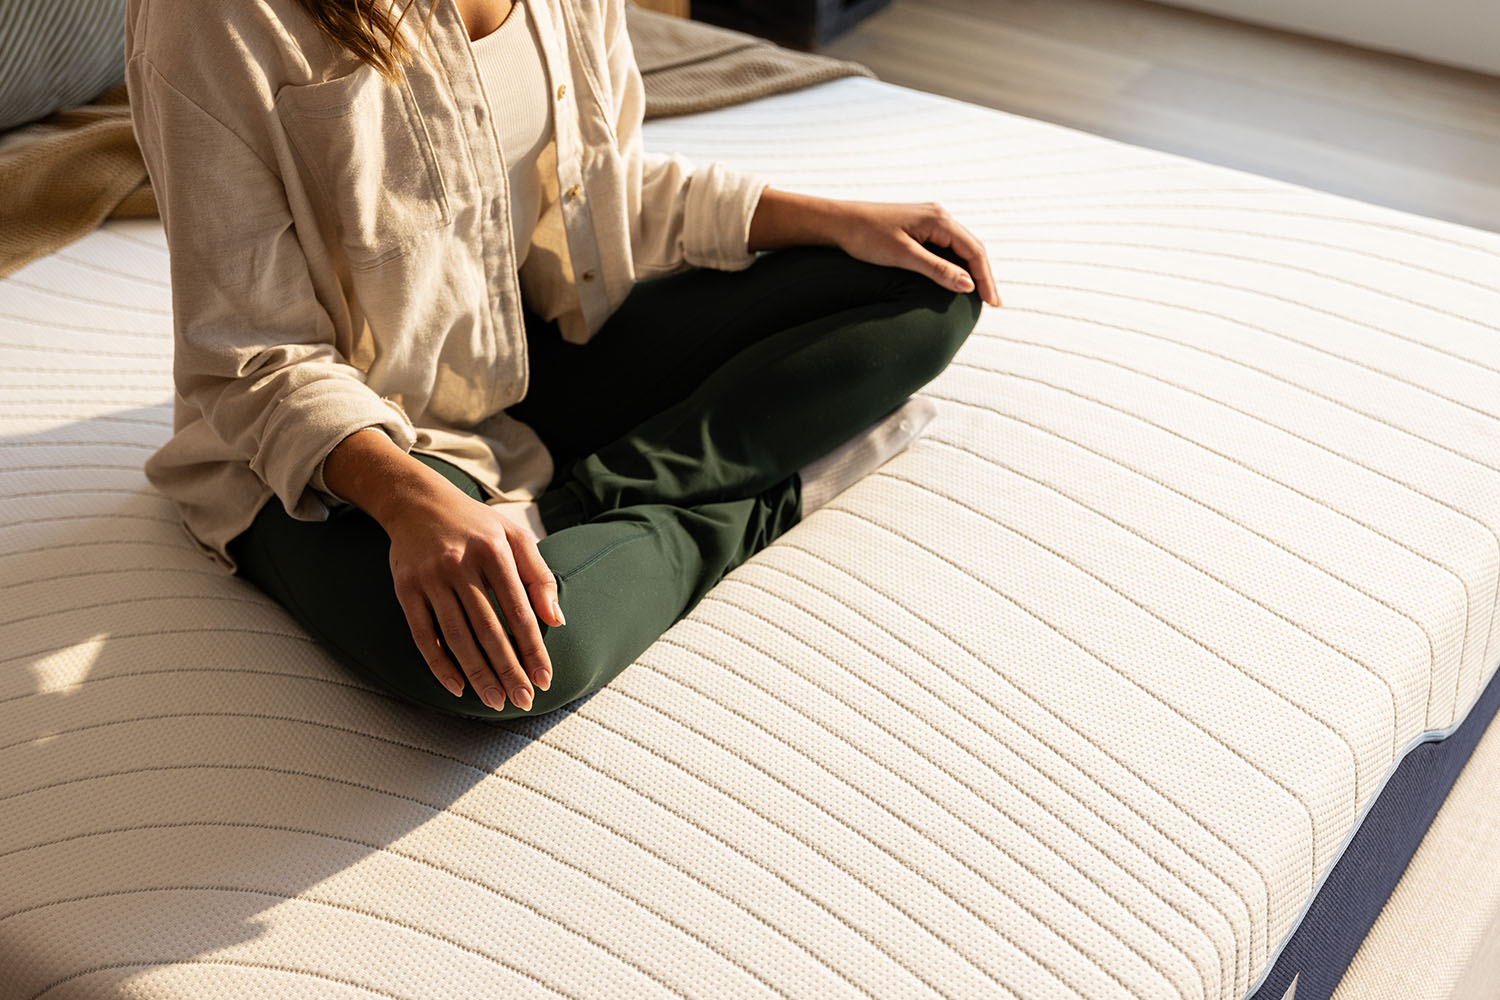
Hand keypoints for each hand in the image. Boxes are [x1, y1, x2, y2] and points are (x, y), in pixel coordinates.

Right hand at [385, 483, 563, 711]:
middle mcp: (460, 565)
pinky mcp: (406, 588)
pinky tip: (457, 687)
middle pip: (488, 629)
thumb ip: (539, 576)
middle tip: (523, 700)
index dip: (532, 648)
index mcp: (494, 551)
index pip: (518, 610)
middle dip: (508, 669)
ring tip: (495, 700)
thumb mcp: (515, 536)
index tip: (545, 678)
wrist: (417, 502)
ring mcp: (430, 578)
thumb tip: (557, 620)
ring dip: (478, 674)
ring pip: (456, 637)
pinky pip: (423, 635)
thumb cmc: (477, 524)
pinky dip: (439, 664)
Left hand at [830, 199, 1001, 307]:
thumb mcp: (903, 256)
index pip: (974, 251)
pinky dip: (956, 263)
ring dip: (971, 269)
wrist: (838, 222)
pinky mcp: (918, 226)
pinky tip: (956, 278)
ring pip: (960, 246)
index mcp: (939, 219)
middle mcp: (938, 215)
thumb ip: (937, 270)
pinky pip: (946, 245)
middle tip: (992, 302)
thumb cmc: (866, 236)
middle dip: (983, 275)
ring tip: (979, 294)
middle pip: (971, 247)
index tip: (992, 302)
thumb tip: (968, 284)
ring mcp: (928, 220)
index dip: (985, 278)